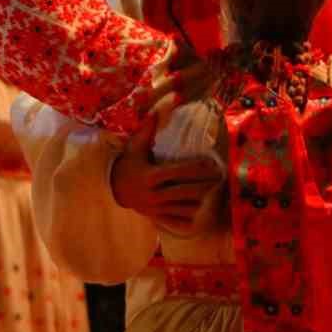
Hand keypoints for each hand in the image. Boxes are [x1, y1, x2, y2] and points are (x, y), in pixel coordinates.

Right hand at [111, 111, 222, 227]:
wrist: (113, 189)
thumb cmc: (128, 165)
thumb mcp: (135, 147)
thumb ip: (146, 130)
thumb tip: (155, 111)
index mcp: (150, 175)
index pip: (178, 171)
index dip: (197, 168)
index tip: (211, 164)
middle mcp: (153, 193)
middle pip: (184, 191)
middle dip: (203, 185)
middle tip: (218, 179)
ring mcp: (155, 207)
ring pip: (182, 207)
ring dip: (198, 202)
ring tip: (212, 194)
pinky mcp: (155, 216)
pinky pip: (175, 220)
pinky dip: (188, 217)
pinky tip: (199, 212)